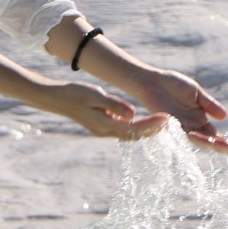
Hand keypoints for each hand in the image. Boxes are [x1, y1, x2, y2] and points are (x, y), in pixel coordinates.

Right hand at [50, 81, 172, 141]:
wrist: (56, 98)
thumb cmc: (75, 93)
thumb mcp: (96, 95)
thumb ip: (114, 105)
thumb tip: (133, 114)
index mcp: (105, 125)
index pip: (135, 128)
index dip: (152, 124)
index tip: (167, 118)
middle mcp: (105, 131)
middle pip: (135, 135)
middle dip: (153, 130)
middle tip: (170, 122)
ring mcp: (103, 130)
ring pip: (130, 134)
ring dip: (146, 130)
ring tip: (163, 122)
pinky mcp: (101, 126)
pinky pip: (124, 129)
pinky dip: (137, 127)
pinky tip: (145, 121)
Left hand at [128, 69, 227, 154]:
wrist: (153, 81)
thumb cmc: (174, 85)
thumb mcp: (196, 93)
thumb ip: (209, 104)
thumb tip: (225, 116)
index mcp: (200, 120)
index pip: (215, 135)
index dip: (227, 143)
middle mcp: (191, 127)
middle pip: (208, 140)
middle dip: (222, 146)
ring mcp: (180, 127)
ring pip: (196, 138)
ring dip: (209, 143)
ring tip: (222, 146)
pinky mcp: (168, 124)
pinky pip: (180, 132)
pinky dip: (191, 135)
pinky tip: (203, 138)